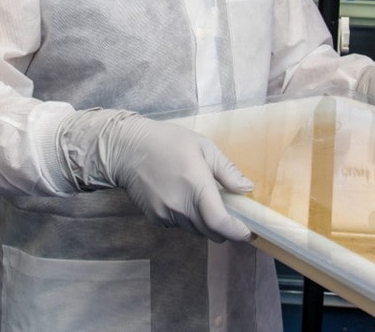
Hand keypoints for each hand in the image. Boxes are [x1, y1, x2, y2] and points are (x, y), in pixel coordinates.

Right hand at [58, 109, 254, 242]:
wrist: (127, 149)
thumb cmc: (168, 142)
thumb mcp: (203, 146)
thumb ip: (227, 171)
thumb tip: (247, 189)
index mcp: (196, 186)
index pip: (220, 223)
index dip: (237, 232)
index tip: (248, 232)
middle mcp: (181, 206)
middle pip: (211, 232)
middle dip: (224, 227)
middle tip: (229, 212)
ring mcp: (166, 214)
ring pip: (196, 230)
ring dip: (205, 223)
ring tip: (203, 200)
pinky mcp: (156, 218)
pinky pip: (180, 225)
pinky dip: (188, 218)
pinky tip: (182, 198)